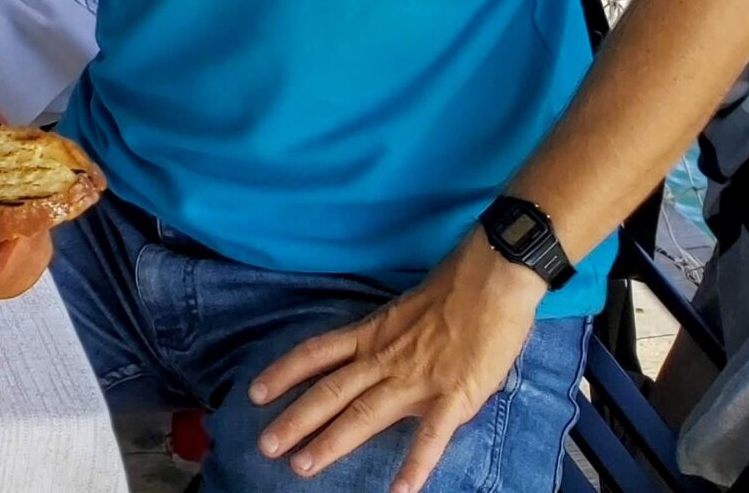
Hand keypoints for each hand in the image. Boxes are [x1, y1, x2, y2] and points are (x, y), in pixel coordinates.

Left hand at [247, 232, 545, 491]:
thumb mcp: (402, 311)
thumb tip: (371, 358)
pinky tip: (399, 491)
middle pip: (330, 390)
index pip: (316, 353)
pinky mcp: (454, 395)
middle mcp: (384, 357)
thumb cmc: (453, 289)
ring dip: (332, 442)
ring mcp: (417, 378)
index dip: (283, 373)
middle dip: (295, 420)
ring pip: (364, 413)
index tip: (255, 394)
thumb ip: (385, 338)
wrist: (493, 278)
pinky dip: (415, 464)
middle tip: (265, 446)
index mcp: (372, 334)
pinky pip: (431, 436)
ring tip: (302, 466)